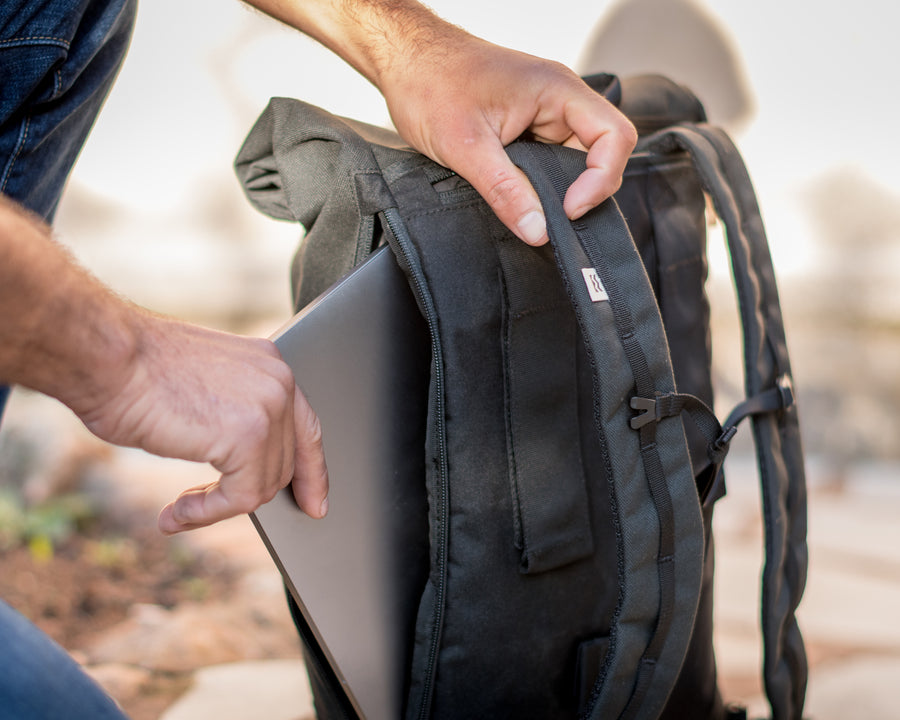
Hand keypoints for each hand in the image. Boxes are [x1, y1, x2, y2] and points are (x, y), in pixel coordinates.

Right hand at [75, 314, 328, 533]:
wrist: (107, 355)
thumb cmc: (135, 370)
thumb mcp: (204, 388)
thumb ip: (235, 415)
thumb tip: (243, 462)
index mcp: (270, 365)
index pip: (307, 427)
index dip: (313, 471)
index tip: (314, 503)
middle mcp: (279, 382)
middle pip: (284, 463)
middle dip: (248, 493)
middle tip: (203, 509)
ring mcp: (269, 408)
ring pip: (262, 485)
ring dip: (218, 505)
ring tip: (180, 508)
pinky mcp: (250, 437)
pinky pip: (242, 498)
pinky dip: (208, 513)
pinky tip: (176, 511)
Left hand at [244, 0, 636, 245]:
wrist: (403, 60)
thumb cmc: (430, 81)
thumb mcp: (466, 145)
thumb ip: (505, 190)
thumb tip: (537, 230)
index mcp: (557, 90)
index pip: (614, 136)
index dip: (600, 179)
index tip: (569, 209)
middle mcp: (558, 100)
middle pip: (602, 152)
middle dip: (584, 189)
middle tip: (552, 219)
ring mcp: (543, 114)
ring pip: (573, 161)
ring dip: (559, 188)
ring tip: (532, 208)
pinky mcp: (526, 128)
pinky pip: (549, 161)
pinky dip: (540, 184)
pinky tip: (521, 198)